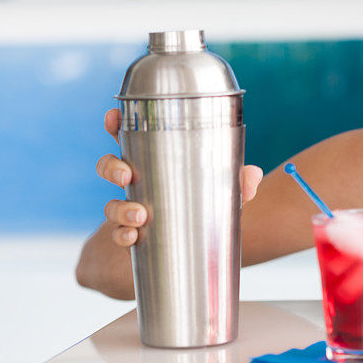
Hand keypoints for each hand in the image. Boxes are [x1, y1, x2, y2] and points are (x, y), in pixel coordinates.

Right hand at [96, 109, 263, 247]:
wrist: (199, 245)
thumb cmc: (209, 204)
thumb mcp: (227, 191)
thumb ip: (240, 183)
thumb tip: (253, 174)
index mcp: (156, 162)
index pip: (129, 137)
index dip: (116, 125)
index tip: (113, 117)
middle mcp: (139, 184)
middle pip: (109, 167)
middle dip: (112, 168)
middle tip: (126, 176)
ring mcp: (132, 209)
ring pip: (110, 204)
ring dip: (120, 208)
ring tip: (140, 215)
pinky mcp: (134, 235)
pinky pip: (118, 235)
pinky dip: (122, 236)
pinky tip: (133, 238)